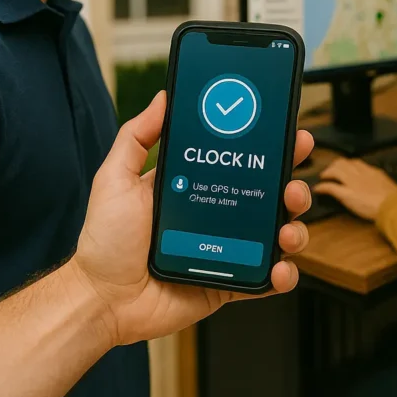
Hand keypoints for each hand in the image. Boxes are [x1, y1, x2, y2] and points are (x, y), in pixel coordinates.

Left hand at [69, 91, 313, 346]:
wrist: (101, 298)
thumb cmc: (105, 241)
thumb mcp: (115, 179)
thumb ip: (137, 137)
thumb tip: (164, 98)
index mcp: (201, 187)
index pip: (246, 162)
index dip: (274, 148)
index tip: (291, 134)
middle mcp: (222, 216)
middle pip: (274, 197)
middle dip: (295, 188)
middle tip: (293, 186)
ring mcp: (231, 251)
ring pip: (280, 235)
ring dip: (295, 229)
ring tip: (286, 231)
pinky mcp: (232, 283)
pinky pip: (268, 279)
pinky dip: (284, 275)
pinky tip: (279, 270)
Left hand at [312, 158, 396, 220]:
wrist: (392, 206)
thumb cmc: (394, 199)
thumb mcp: (387, 185)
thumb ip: (379, 181)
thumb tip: (376, 182)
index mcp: (371, 171)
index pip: (355, 162)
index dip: (347, 164)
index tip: (343, 167)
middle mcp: (360, 173)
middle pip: (342, 163)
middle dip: (334, 166)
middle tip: (329, 172)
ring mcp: (352, 183)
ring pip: (334, 171)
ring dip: (327, 173)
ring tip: (323, 178)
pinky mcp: (346, 194)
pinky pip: (330, 187)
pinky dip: (322, 187)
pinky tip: (318, 189)